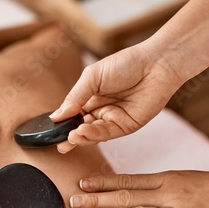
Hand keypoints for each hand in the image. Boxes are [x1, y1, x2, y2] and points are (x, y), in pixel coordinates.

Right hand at [50, 44, 181, 152]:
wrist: (156, 64)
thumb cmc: (125, 64)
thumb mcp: (92, 76)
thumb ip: (75, 96)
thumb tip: (57, 115)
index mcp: (90, 96)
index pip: (72, 113)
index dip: (63, 122)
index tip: (52, 129)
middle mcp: (100, 109)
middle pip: (81, 127)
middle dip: (70, 136)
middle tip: (59, 144)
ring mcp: (113, 118)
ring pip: (93, 133)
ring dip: (81, 137)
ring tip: (71, 137)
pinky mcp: (127, 126)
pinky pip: (107, 133)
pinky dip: (94, 135)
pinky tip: (84, 132)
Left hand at [69, 170, 208, 207]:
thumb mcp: (180, 178)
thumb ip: (154, 186)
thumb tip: (124, 190)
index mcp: (167, 179)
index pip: (128, 180)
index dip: (103, 182)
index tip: (83, 182)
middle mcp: (171, 195)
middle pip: (128, 197)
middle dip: (99, 198)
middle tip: (75, 200)